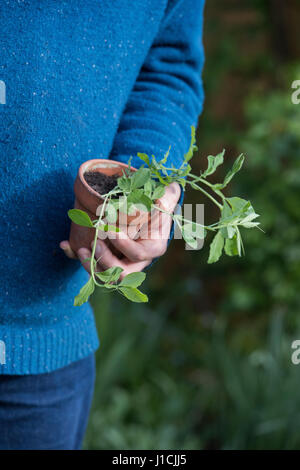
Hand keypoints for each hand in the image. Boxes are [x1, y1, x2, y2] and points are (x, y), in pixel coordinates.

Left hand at [60, 182, 180, 279]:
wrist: (144, 215)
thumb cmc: (156, 208)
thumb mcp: (165, 201)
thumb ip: (168, 197)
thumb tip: (168, 192)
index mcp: (152, 249)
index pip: (139, 255)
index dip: (124, 246)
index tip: (109, 230)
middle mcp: (136, 262)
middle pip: (121, 273)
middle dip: (105, 261)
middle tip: (94, 243)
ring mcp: (120, 263)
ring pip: (105, 276)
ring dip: (90, 265)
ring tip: (79, 248)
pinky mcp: (105, 259)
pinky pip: (89, 264)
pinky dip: (75, 256)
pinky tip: (65, 245)